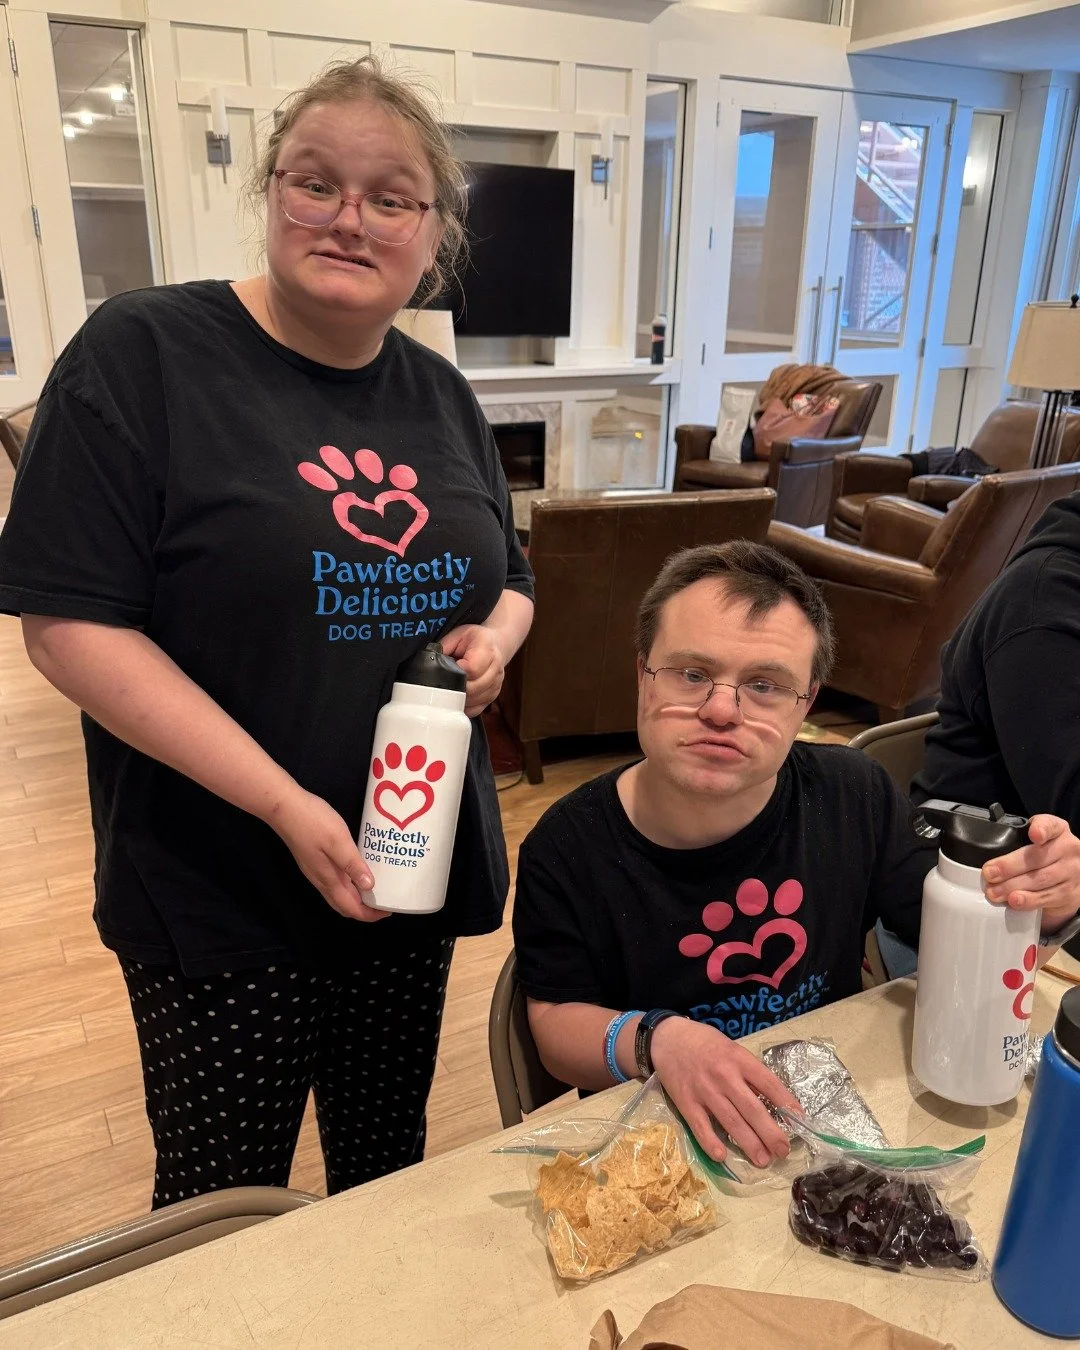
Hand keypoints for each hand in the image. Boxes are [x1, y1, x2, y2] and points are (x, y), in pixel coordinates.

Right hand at [269, 787, 388, 922]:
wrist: (284, 808)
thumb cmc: (314, 822)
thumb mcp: (338, 841)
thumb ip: (352, 864)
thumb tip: (370, 887)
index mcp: (329, 880)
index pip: (351, 909)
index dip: (369, 915)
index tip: (388, 910)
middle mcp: (321, 881)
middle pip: (344, 906)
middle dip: (364, 910)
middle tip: (385, 901)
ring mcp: (315, 871)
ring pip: (338, 894)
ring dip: (356, 897)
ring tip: (376, 887)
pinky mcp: (313, 861)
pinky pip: (334, 882)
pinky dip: (349, 884)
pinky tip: (358, 870)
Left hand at [438, 624, 505, 716]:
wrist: (495, 644)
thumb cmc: (474, 640)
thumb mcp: (457, 635)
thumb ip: (444, 647)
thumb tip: (429, 663)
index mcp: (486, 649)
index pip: (472, 669)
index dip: (456, 673)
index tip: (447, 671)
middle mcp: (496, 667)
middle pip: (474, 688)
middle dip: (456, 688)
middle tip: (443, 684)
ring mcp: (497, 683)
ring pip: (475, 700)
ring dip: (460, 698)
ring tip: (450, 690)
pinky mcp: (494, 696)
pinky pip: (477, 709)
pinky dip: (465, 706)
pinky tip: (457, 699)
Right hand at [649, 1016, 799, 1167]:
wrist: (668, 1038)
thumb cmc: (706, 1044)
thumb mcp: (732, 1049)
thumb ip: (748, 1072)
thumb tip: (772, 1100)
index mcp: (738, 1059)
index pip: (768, 1082)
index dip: (785, 1102)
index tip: (799, 1119)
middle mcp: (724, 1076)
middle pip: (752, 1108)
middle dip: (770, 1132)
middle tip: (783, 1150)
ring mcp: (704, 1091)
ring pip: (731, 1121)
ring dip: (749, 1143)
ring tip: (763, 1160)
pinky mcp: (686, 1103)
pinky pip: (700, 1127)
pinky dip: (711, 1143)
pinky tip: (722, 1157)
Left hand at [983, 814, 1079, 931]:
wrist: (1070, 878)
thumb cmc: (1045, 855)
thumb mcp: (1035, 842)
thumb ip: (1016, 841)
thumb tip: (988, 860)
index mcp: (1057, 830)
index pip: (1050, 825)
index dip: (1042, 829)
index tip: (1034, 834)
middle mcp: (1068, 849)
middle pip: (1037, 857)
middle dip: (1009, 866)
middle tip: (989, 873)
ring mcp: (1071, 872)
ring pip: (1040, 880)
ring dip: (1013, 887)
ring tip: (994, 891)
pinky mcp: (1070, 893)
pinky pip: (1046, 897)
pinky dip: (1027, 901)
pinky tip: (1014, 901)